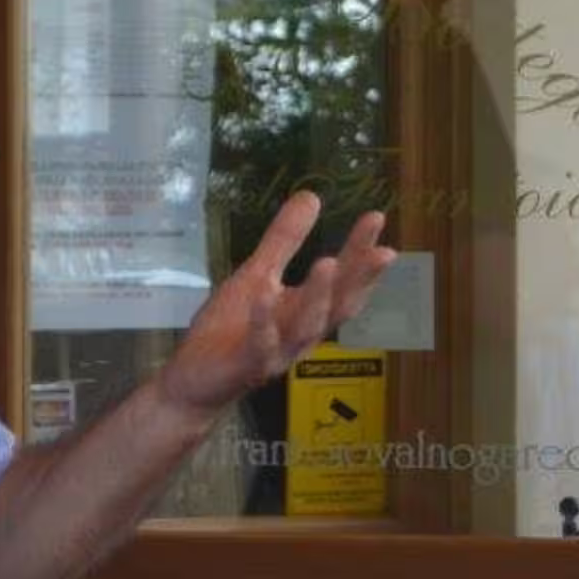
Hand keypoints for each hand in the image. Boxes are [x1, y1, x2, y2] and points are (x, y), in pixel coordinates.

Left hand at [158, 192, 395, 416]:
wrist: (195, 383)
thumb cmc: (229, 329)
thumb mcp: (257, 275)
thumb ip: (285, 240)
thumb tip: (312, 195)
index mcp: (307, 311)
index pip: (343, 281)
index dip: (361, 253)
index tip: (376, 218)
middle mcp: (302, 334)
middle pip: (338, 305)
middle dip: (360, 278)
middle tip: (384, 251)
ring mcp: (278, 352)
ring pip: (306, 326)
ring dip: (318, 296)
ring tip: (328, 262)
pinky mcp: (248, 365)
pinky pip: (260, 342)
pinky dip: (264, 319)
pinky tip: (265, 293)